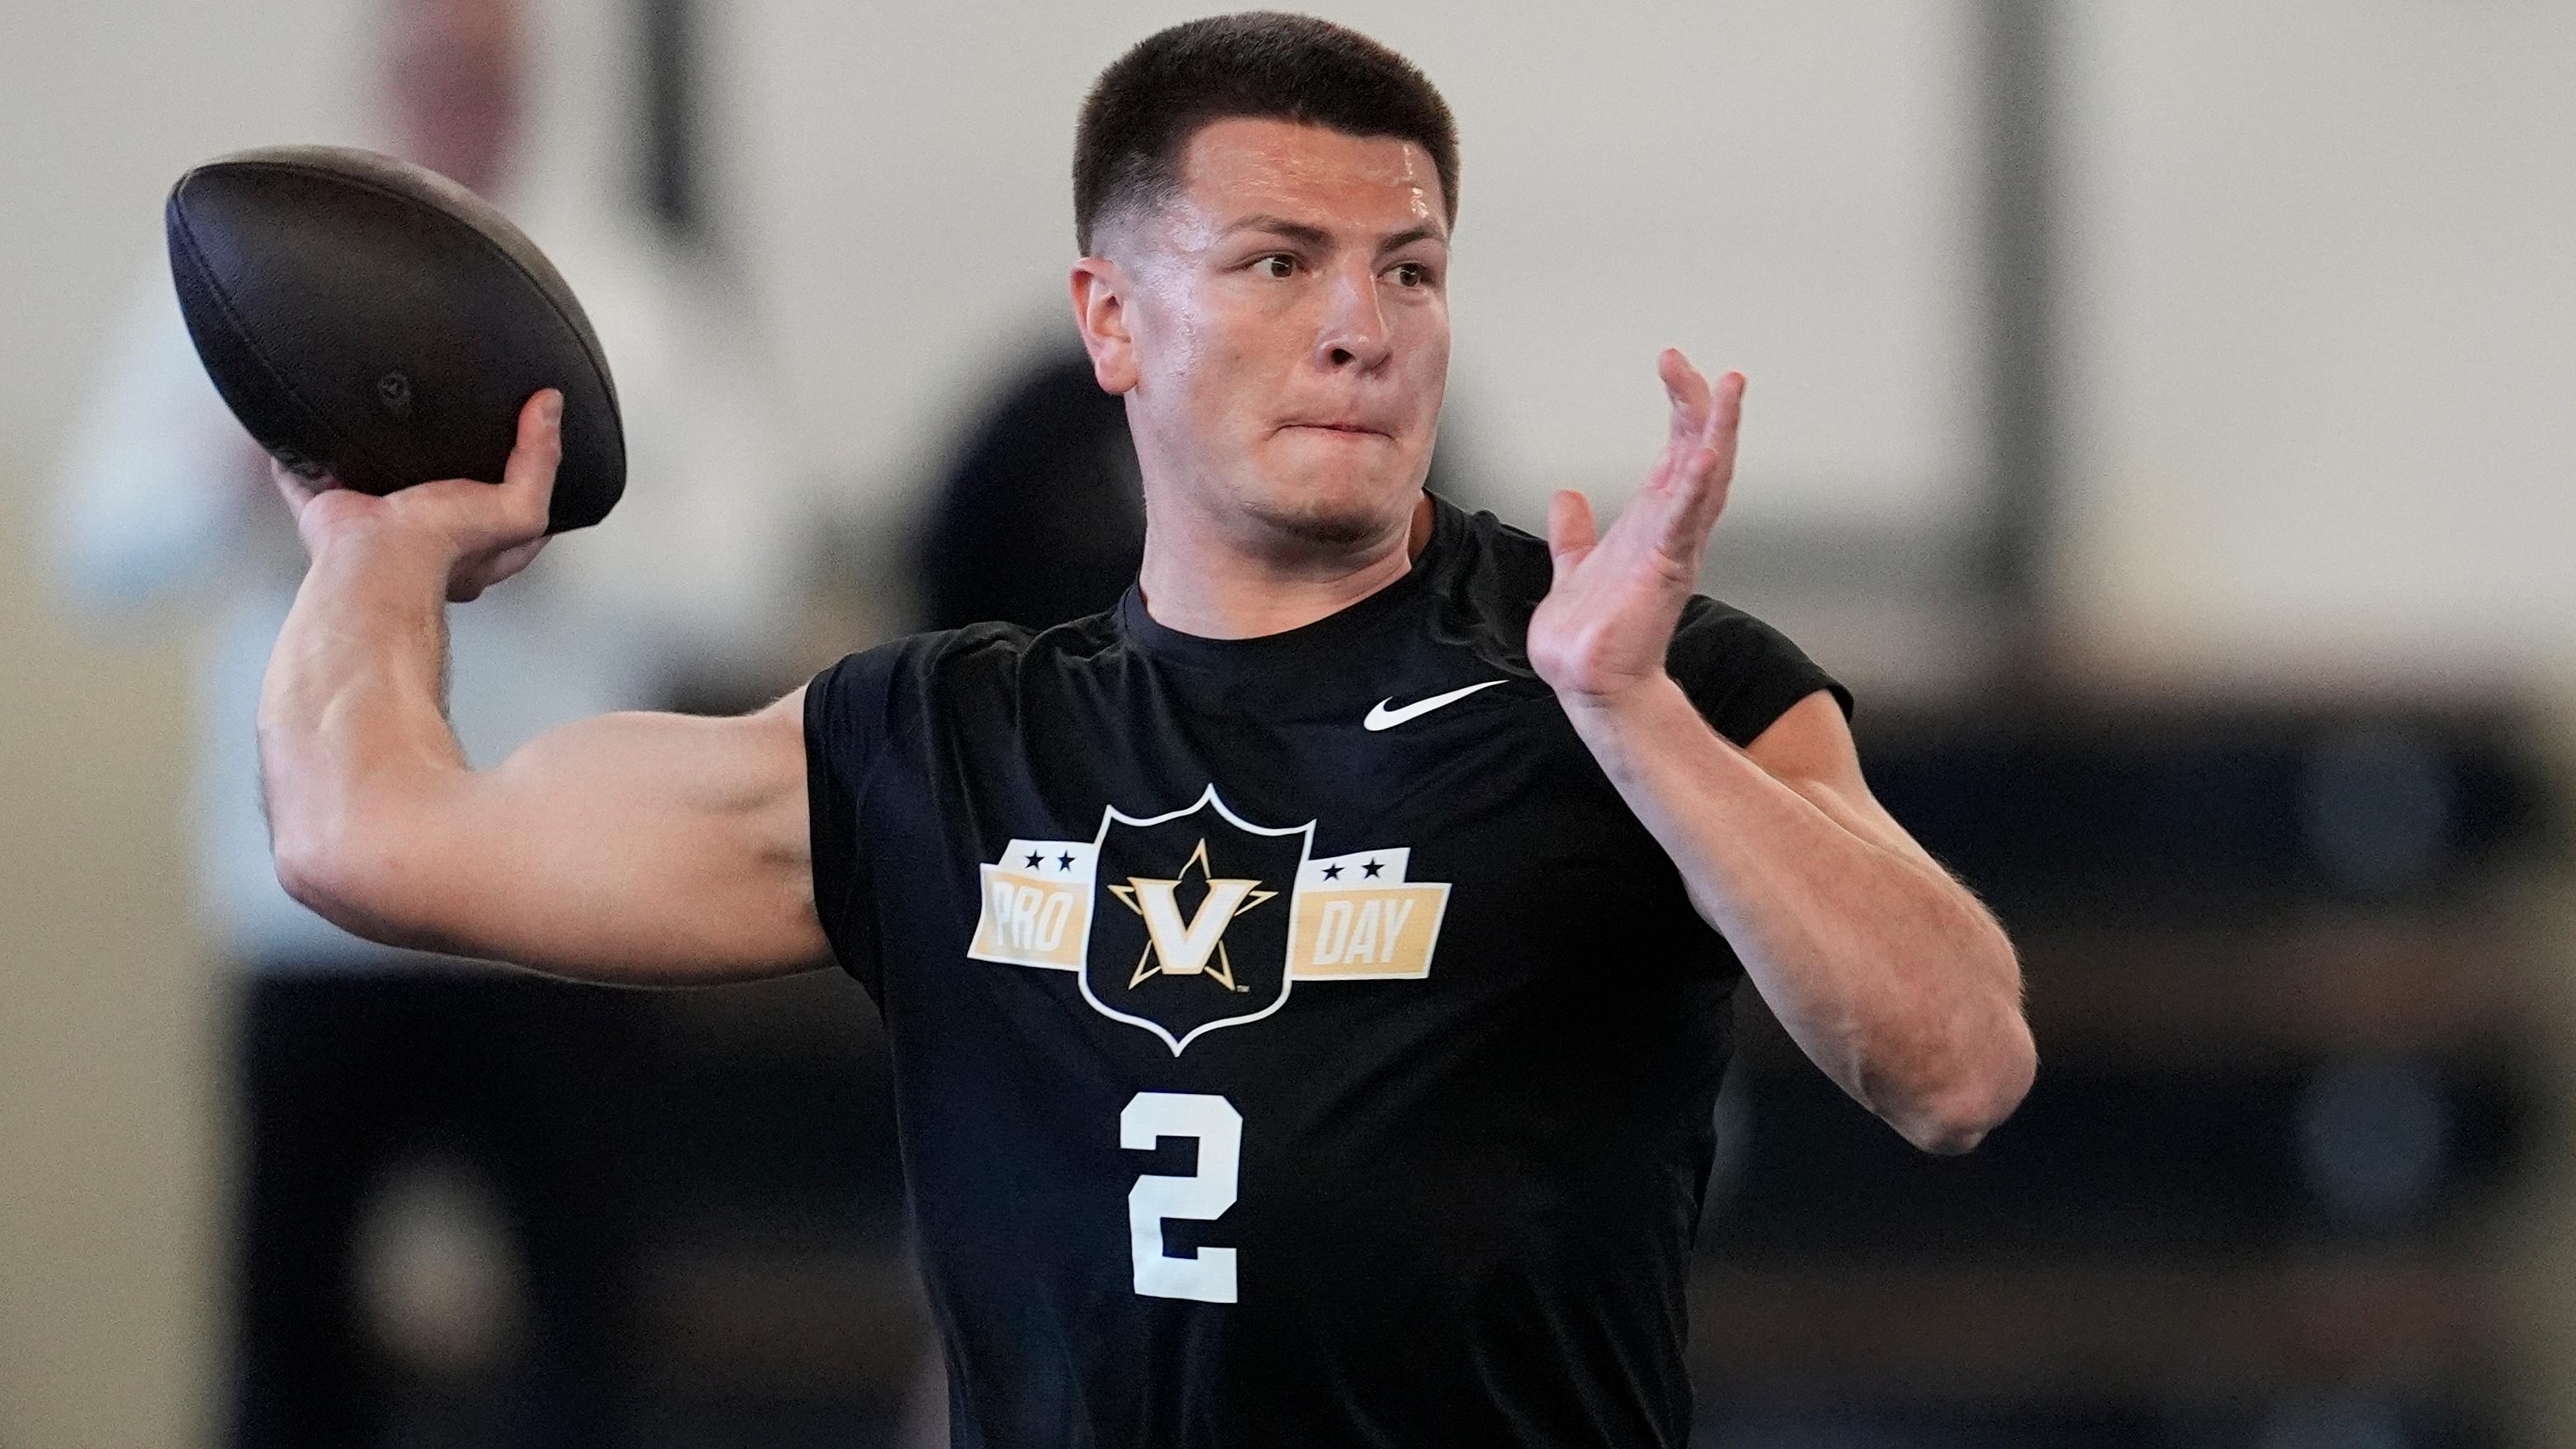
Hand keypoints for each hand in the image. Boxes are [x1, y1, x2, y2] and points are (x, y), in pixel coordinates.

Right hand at [268, 389, 562, 602]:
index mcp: (476, 538)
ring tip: (379, 414)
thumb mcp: (519, 508)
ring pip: (374, 477)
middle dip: (439, 459)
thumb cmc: (442, 548)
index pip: (505, 502)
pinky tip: (305, 433)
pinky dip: (302, 458)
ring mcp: (374, 517)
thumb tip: (550, 410)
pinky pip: (308, 476)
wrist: (374, 561)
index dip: (513, 471)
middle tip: (442, 421)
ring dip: (374, 453)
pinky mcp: (330, 505)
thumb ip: (540, 460)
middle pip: (437, 487)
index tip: (516, 432)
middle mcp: (424, 531)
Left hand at [1528, 350, 1742, 707]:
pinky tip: (1705, 454)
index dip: (1681, 406)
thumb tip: (1567, 495)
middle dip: (1702, 405)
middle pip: (1700, 453)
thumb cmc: (1590, 633)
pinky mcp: (1664, 571)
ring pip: (1707, 478)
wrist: (1586, 681)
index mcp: (1653, 522)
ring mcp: (1673, 549)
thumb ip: (1573, 532)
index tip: (1673, 362)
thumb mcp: (1574, 565)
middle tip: (1699, 363)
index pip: (1677, 451)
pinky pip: (1686, 522)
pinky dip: (1697, 486)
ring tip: (1730, 387)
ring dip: (1718, 432)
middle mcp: (1672, 529)